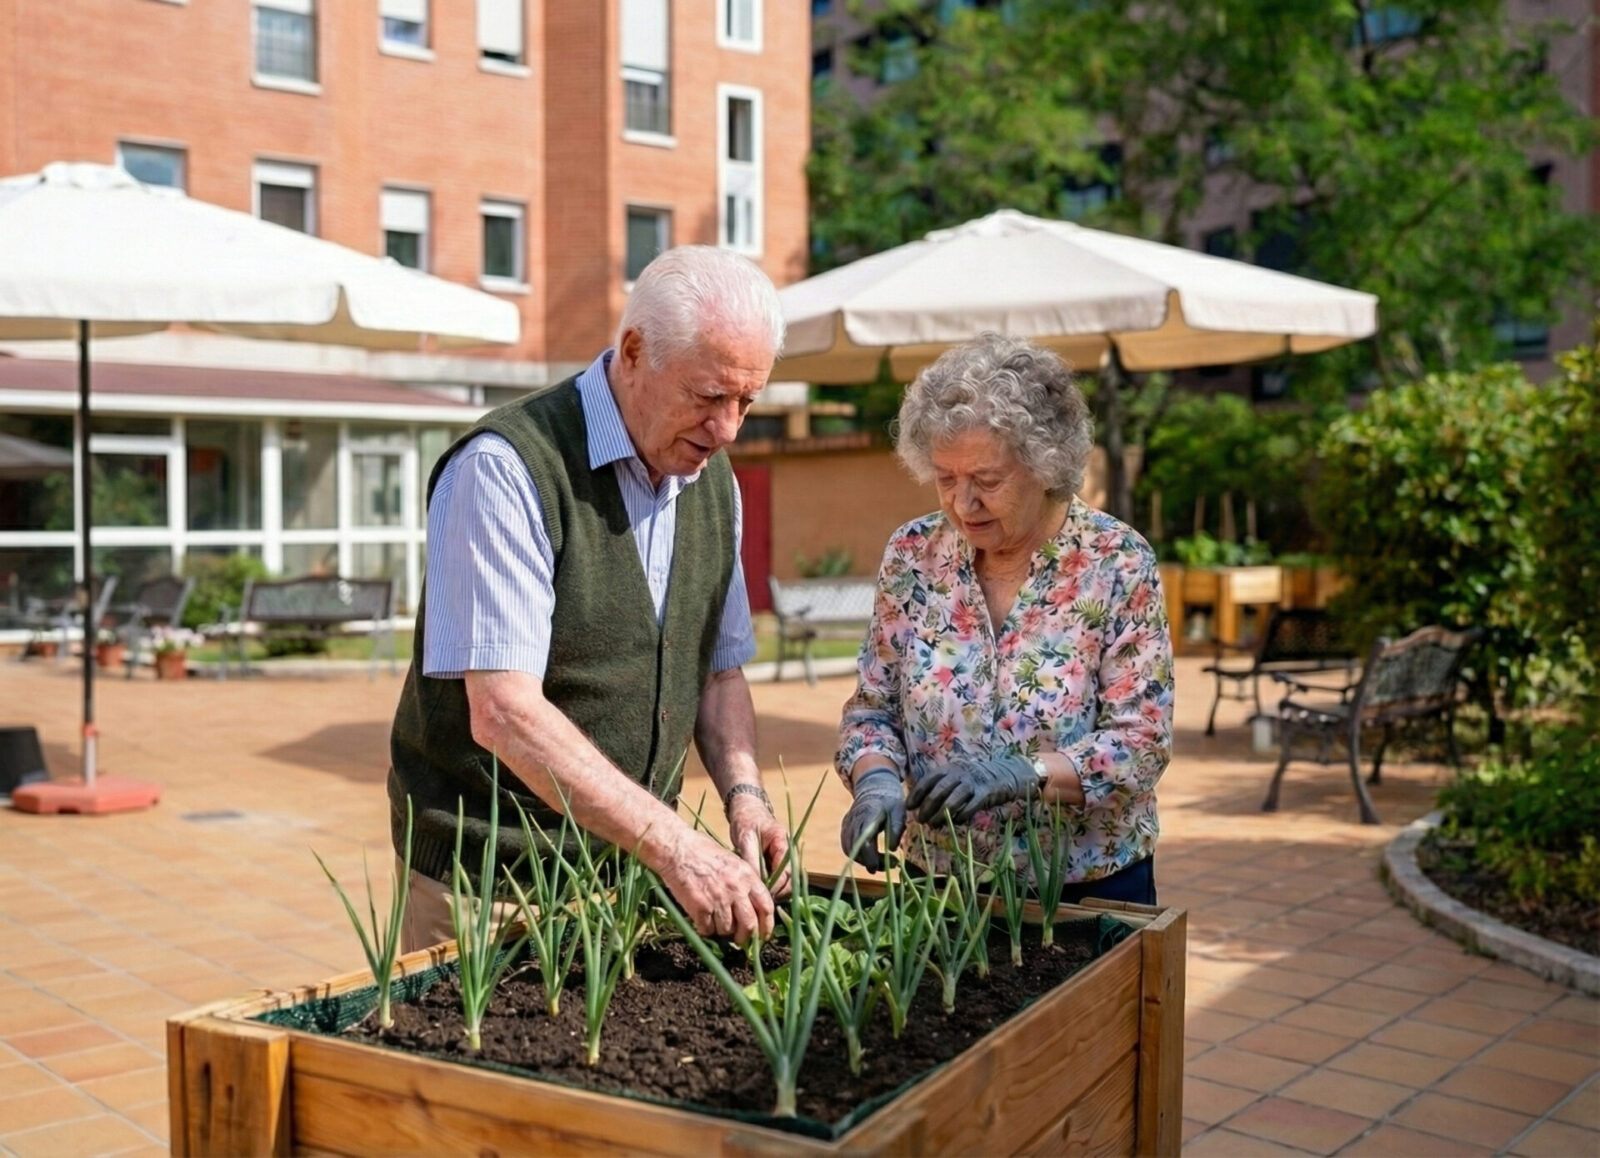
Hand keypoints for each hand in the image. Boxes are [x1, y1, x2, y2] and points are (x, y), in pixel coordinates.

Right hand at [656, 830, 773, 945]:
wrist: (678, 848)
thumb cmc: (703, 852)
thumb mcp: (733, 862)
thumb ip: (745, 884)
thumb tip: (751, 909)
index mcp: (747, 876)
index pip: (767, 907)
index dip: (766, 926)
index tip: (763, 935)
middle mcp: (736, 889)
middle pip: (749, 925)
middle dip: (745, 937)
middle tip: (739, 940)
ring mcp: (718, 898)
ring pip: (727, 930)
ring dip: (722, 931)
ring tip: (714, 922)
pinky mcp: (700, 907)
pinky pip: (707, 929)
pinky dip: (704, 929)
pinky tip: (701, 919)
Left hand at [727, 792, 791, 898]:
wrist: (748, 811)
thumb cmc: (747, 822)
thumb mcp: (746, 838)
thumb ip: (752, 860)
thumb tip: (756, 883)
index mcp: (784, 845)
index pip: (785, 875)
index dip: (773, 888)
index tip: (757, 895)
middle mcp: (790, 854)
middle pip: (790, 883)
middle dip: (775, 893)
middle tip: (756, 900)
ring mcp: (787, 860)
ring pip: (787, 885)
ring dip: (774, 893)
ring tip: (755, 897)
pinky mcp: (780, 865)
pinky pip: (781, 882)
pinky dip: (772, 888)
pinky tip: (757, 891)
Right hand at [840, 767, 906, 873]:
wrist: (874, 787)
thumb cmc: (890, 800)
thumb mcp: (899, 811)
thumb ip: (897, 829)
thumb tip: (892, 849)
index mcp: (868, 814)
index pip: (864, 840)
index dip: (870, 857)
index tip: (879, 867)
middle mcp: (854, 819)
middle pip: (856, 847)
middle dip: (871, 861)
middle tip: (891, 865)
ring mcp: (847, 823)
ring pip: (849, 848)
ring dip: (864, 860)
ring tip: (883, 863)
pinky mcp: (846, 827)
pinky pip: (847, 845)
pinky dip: (858, 854)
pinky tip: (873, 857)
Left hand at [906, 755, 1038, 824]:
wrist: (1001, 774)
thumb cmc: (971, 780)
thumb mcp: (954, 777)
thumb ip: (938, 787)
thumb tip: (917, 805)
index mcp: (949, 768)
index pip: (928, 780)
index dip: (917, 793)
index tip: (909, 807)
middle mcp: (959, 774)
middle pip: (938, 791)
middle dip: (927, 807)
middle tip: (920, 820)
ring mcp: (972, 783)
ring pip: (952, 800)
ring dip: (940, 815)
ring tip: (932, 825)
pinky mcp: (985, 794)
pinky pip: (970, 807)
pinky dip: (960, 817)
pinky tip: (953, 823)